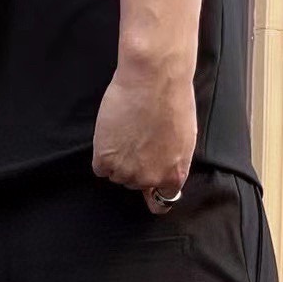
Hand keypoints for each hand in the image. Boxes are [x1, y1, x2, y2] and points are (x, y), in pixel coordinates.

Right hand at [92, 55, 196, 215]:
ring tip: (125, 131)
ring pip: (115, 175)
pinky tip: (112, 133)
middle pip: (134, 184)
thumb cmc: (173, 100)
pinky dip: (102, 152)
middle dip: (133, 166)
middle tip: (135, 138)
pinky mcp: (105, 160)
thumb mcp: (183, 139)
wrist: (154, 78)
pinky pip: (99, 167)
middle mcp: (150, 180)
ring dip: (116, 158)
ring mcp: (126, 172)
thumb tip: (162, 170)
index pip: (160, 203)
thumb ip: (171, 162)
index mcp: (173, 176)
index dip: (152, 191)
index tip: (146, 186)